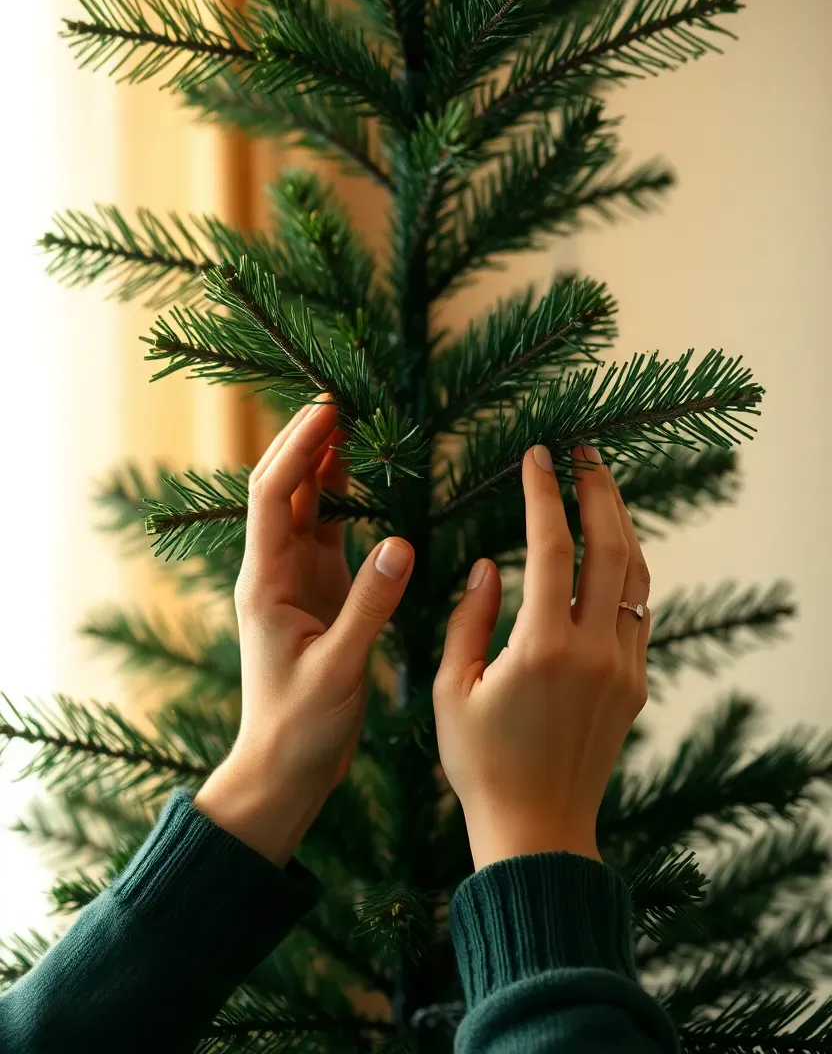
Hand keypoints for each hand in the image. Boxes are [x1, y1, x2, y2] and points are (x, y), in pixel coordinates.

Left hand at [195, 397, 414, 865]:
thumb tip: (402, 543)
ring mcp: (297, 580)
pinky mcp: (320, 593)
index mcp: (265, 583)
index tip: (329, 409)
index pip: (273, 496)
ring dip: (322, 463)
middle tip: (339, 398)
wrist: (284, 770)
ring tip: (350, 420)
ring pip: (305, 505)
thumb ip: (370, 607)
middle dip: (305, 440)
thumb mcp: (339, 669)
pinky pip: (328, 532)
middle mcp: (274, 571)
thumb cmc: (300, 727)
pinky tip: (361, 475)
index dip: (298, 447)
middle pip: (282, 487)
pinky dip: (341, 499)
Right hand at [432, 443, 650, 872]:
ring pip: (637, 576)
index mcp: (542, 647)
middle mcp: (593, 650)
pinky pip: (641, 611)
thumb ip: (468, 619)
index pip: (551, 546)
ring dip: (622, 524)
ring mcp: (622, 667)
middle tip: (584, 451)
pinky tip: (612, 551)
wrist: (537, 830)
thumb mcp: (451, 689)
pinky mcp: (635, 685)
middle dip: (599, 490)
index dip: (545, 493)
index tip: (538, 455)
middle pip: (611, 547)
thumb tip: (489, 565)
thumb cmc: (480, 763)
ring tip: (602, 487)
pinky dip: (628, 570)